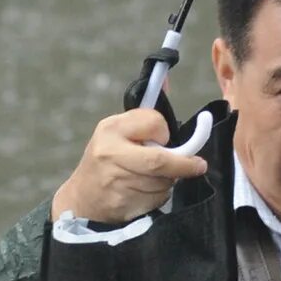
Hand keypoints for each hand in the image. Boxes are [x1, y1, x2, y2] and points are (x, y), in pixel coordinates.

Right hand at [51, 106, 206, 225]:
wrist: (83, 200)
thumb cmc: (106, 160)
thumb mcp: (117, 131)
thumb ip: (144, 114)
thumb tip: (164, 77)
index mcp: (111, 128)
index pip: (155, 124)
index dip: (165, 133)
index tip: (166, 139)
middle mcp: (110, 153)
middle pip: (161, 160)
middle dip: (183, 165)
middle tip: (197, 165)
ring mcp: (116, 181)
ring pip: (163, 181)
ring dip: (169, 181)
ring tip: (153, 178)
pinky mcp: (123, 203)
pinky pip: (157, 199)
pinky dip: (159, 196)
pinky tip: (144, 193)